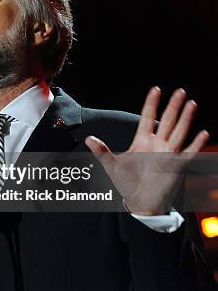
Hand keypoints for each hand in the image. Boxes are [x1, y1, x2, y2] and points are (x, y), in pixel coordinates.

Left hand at [85, 87, 208, 214]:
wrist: (139, 201)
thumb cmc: (126, 182)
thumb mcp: (111, 165)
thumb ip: (101, 151)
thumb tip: (87, 139)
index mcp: (142, 141)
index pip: (148, 117)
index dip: (152, 103)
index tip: (156, 89)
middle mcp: (156, 144)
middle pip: (167, 120)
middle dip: (173, 106)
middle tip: (180, 91)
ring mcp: (167, 154)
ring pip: (179, 132)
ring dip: (185, 119)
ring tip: (191, 104)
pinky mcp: (176, 165)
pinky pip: (188, 153)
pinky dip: (195, 144)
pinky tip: (202, 133)